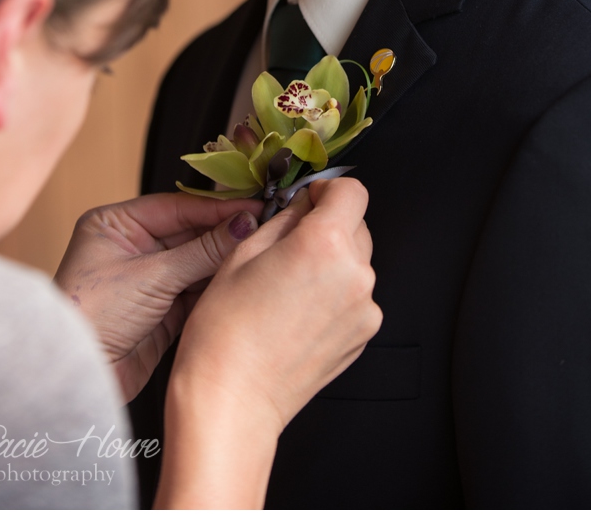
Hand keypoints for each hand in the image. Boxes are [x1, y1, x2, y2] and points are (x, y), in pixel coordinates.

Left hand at [54, 192, 262, 401]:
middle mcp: (132, 247)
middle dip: (224, 233)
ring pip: (196, 262)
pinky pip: (195, 290)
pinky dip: (215, 286)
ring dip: (223, 261)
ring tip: (257, 252)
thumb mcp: (152, 276)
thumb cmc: (93, 317)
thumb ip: (202, 250)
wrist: (79, 378)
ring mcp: (147, 279)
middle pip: (189, 233)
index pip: (177, 207)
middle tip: (262, 228)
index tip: (253, 205)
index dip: (217, 208)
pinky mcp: (160, 310)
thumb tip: (243, 224)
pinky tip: (239, 278)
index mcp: (116, 224)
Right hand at [158, 177, 380, 508]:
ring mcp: (364, 308)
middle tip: (288, 247)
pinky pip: (355, 297)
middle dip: (328, 227)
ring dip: (332, 262)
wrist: (232, 399)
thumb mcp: (243, 253)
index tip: (309, 201)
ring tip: (289, 287)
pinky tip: (299, 312)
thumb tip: (302, 205)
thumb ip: (283, 219)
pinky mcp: (363, 335)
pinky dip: (335, 295)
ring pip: (356, 262)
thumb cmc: (226, 331)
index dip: (327, 190)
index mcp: (324, 244)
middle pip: (356, 226)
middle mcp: (355, 274)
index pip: (352, 191)